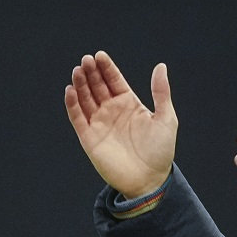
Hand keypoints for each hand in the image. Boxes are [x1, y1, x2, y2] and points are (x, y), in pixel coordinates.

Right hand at [64, 51, 177, 197]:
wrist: (149, 180)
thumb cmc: (161, 150)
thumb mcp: (166, 118)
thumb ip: (161, 92)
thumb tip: (161, 66)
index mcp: (129, 104)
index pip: (114, 81)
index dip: (107, 68)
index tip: (99, 55)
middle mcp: (112, 111)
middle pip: (97, 86)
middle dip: (91, 72)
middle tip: (86, 60)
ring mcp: (100, 123)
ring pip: (86, 99)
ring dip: (80, 84)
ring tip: (78, 70)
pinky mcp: (89, 138)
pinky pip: (77, 118)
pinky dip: (72, 104)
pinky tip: (70, 90)